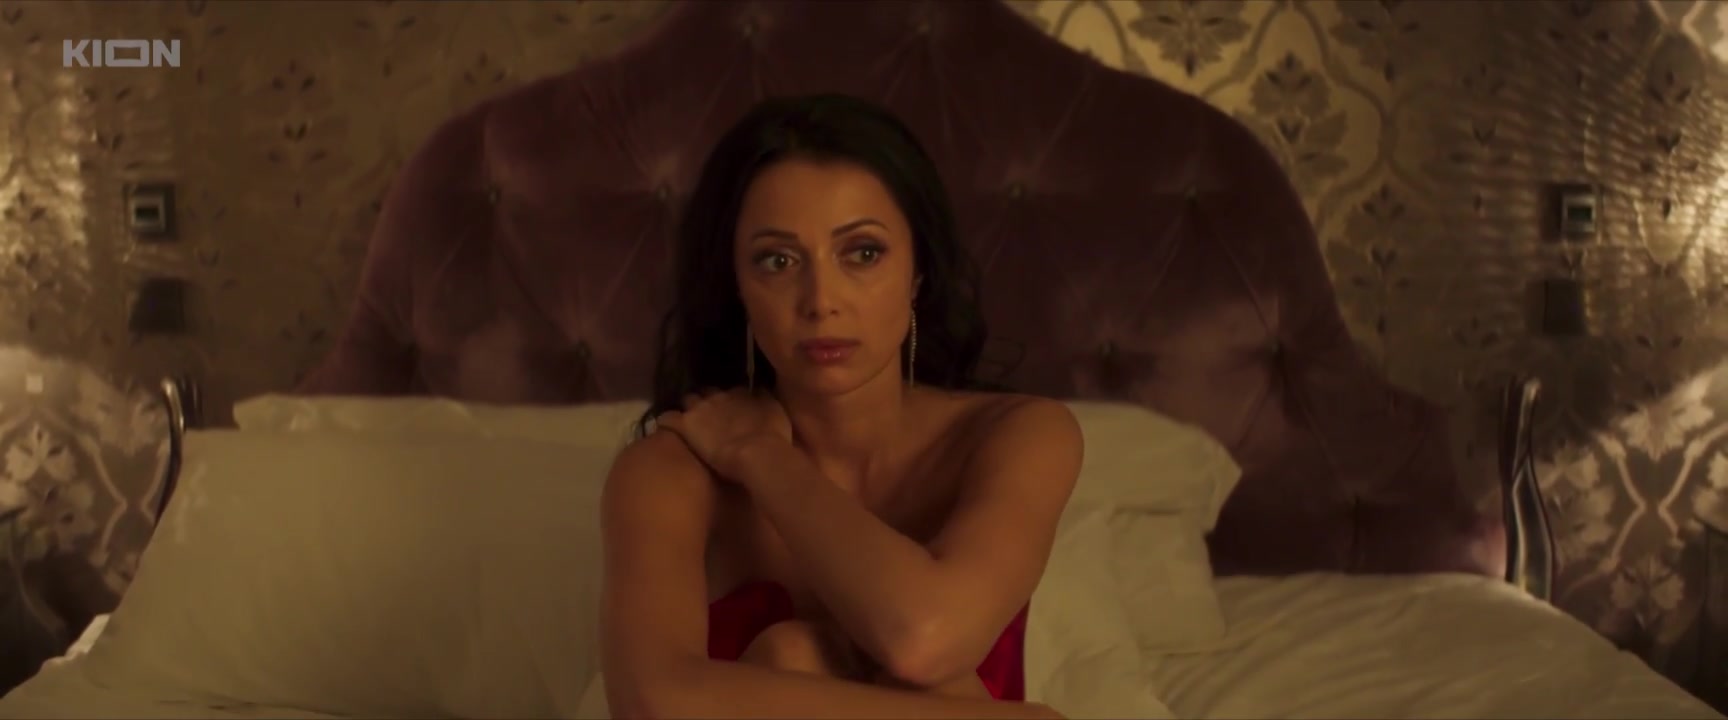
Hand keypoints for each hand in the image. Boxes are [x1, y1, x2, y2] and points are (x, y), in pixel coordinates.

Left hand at [654, 388, 792, 480]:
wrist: (756, 452)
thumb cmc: (774, 437)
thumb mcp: (778, 413)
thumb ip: (767, 401)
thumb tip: (762, 394)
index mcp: (742, 394)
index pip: (734, 391)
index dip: (732, 400)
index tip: (733, 408)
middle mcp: (720, 396)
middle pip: (708, 392)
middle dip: (707, 400)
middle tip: (709, 414)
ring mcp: (700, 409)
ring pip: (688, 400)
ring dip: (688, 408)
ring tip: (688, 419)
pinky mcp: (685, 425)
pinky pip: (667, 418)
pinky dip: (667, 421)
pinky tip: (665, 426)